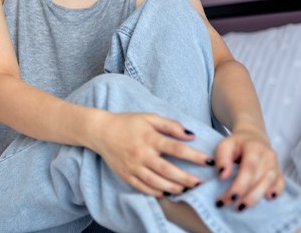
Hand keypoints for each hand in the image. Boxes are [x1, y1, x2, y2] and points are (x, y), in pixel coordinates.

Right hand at [90, 112, 212, 196]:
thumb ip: (170, 125)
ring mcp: (133, 166)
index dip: (195, 156)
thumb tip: (191, 135)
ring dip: (174, 188)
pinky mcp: (125, 175)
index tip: (209, 162)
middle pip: (169, 170)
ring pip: (157, 182)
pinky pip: (143, 187)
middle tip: (201, 183)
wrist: (100, 131)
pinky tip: (167, 192)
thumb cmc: (127, 123)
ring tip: (187, 189)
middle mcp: (141, 154)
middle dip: (187, 179)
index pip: (177, 149)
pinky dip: (156, 192)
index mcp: (149, 138)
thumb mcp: (149, 117)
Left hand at [212, 127, 283, 210]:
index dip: (240, 184)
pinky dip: (275, 192)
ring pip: (269, 184)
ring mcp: (276, 165)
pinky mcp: (280, 172)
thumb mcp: (224, 145)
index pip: (249, 168)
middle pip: (258, 179)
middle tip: (228, 204)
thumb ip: (222, 158)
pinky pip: (281, 184)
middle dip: (244, 195)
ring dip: (255, 198)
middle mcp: (268, 156)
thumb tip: (222, 176)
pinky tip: (266, 199)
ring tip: (240, 207)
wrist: (253, 137)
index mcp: (254, 148)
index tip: (230, 197)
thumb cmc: (236, 144)